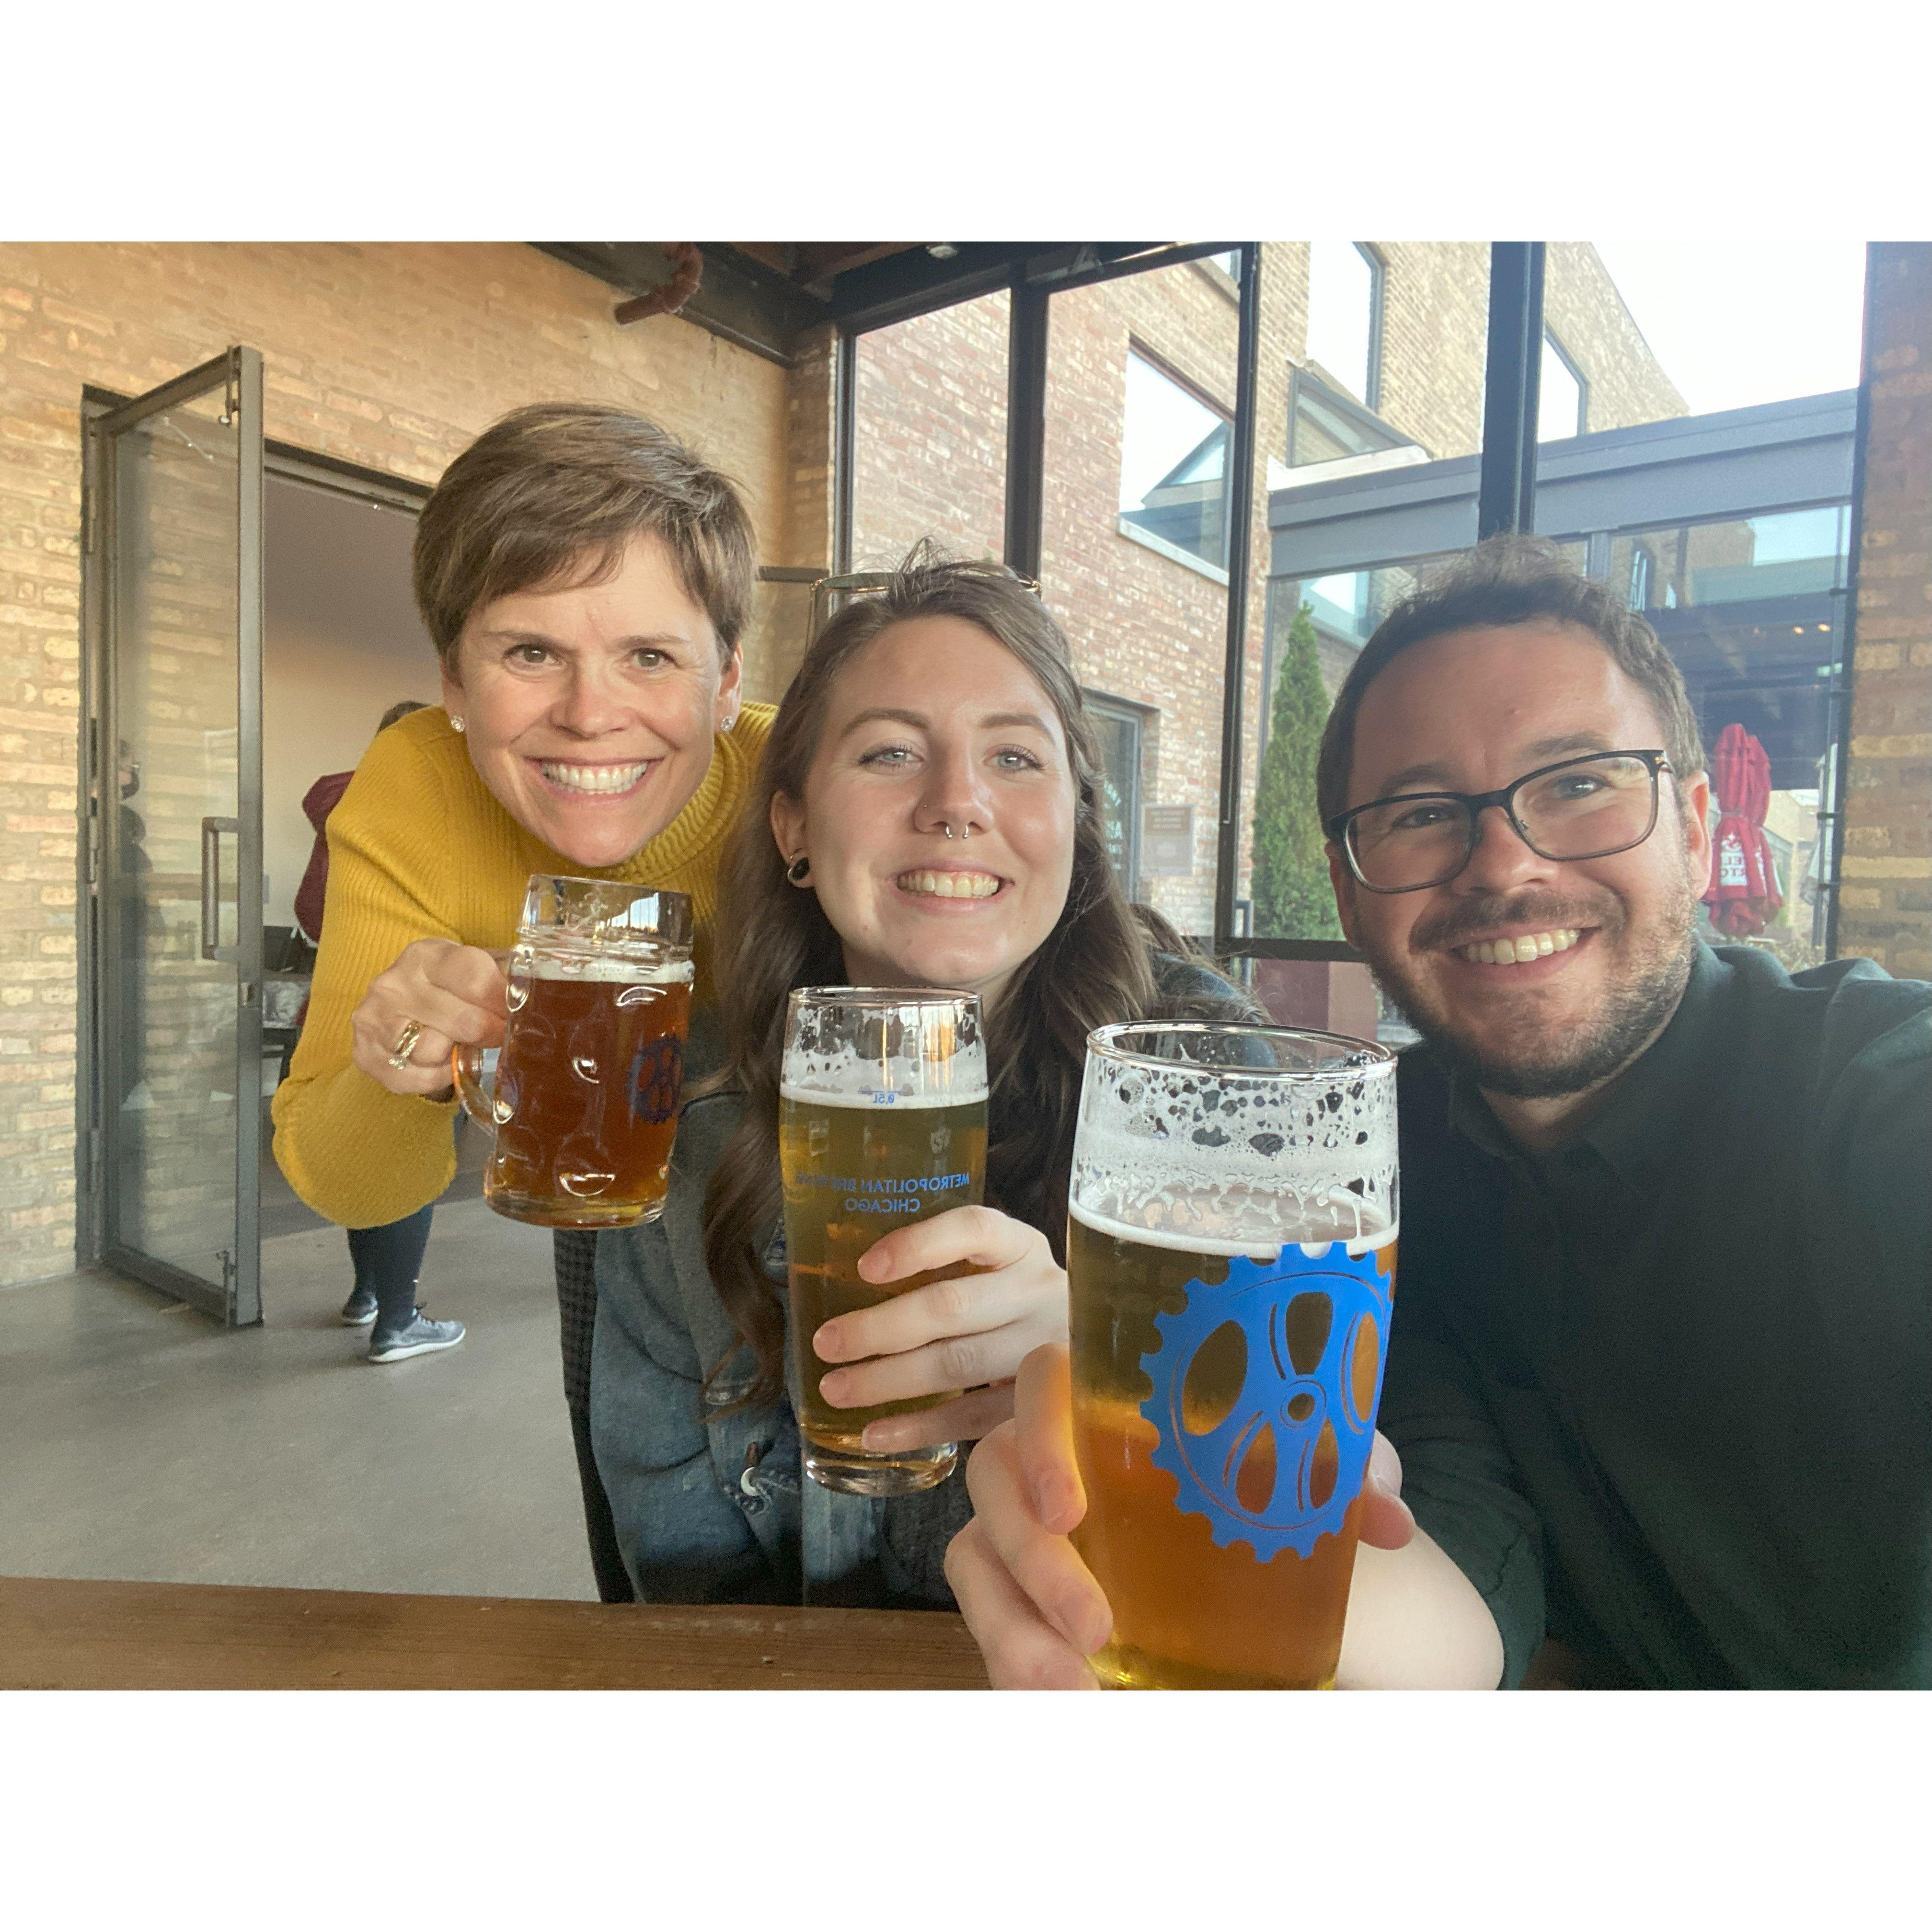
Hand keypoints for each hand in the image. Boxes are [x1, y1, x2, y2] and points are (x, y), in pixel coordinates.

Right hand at [349, 939, 507, 1097]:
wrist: (399, 1003)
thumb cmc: (450, 987)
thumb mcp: (476, 967)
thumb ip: (506, 976)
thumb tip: (538, 993)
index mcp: (426, 955)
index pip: (477, 981)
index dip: (503, 1003)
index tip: (515, 1013)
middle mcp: (393, 983)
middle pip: (463, 1022)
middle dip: (489, 1033)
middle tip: (495, 1034)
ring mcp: (373, 1019)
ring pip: (434, 1052)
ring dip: (456, 1054)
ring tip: (458, 1043)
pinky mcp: (365, 1054)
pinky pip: (416, 1079)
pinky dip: (437, 1076)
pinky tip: (440, 1061)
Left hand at [812, 1205, 1068, 1451]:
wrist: (1099, 1352)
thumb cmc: (1016, 1302)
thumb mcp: (995, 1267)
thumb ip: (943, 1267)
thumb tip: (846, 1280)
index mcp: (1021, 1245)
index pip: (973, 1229)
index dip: (918, 1245)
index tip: (865, 1267)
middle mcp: (1038, 1291)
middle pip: (953, 1306)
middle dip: (881, 1328)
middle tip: (826, 1343)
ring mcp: (1045, 1350)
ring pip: (959, 1364)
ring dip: (890, 1379)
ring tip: (835, 1389)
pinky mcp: (1041, 1404)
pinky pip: (973, 1416)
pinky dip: (920, 1427)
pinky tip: (875, 1432)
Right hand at [944, 1344, 1417, 1689]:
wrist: (1230, 1530)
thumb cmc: (1249, 1463)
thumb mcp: (1296, 1459)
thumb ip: (1342, 1469)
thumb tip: (1387, 1517)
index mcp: (1099, 1393)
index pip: (1039, 1383)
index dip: (1040, 1438)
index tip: (1071, 1510)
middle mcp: (1044, 1449)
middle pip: (995, 1480)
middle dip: (1035, 1561)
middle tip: (1096, 1627)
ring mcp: (1019, 1518)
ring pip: (977, 1557)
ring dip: (1012, 1627)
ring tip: (1068, 1689)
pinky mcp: (1013, 1583)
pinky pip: (986, 1612)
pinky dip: (1012, 1656)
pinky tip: (1055, 1699)